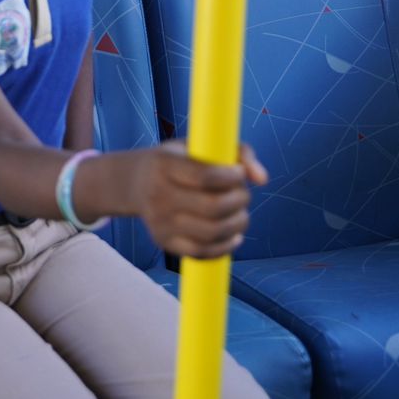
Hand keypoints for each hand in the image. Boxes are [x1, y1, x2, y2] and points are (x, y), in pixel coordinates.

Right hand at [127, 140, 266, 258]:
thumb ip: (236, 152)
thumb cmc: (177, 160)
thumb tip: (262, 179)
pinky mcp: (164, 242)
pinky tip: (234, 235)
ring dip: (238, 224)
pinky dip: (225, 246)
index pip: (205, 176)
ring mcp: (159, 222)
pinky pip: (201, 253)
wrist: (135, 183)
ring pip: (211, 233)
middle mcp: (157, 194)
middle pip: (212, 207)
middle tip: (244, 195)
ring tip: (241, 214)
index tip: (239, 173)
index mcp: (163, 164)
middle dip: (239, 201)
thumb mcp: (197, 144)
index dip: (232, 176)